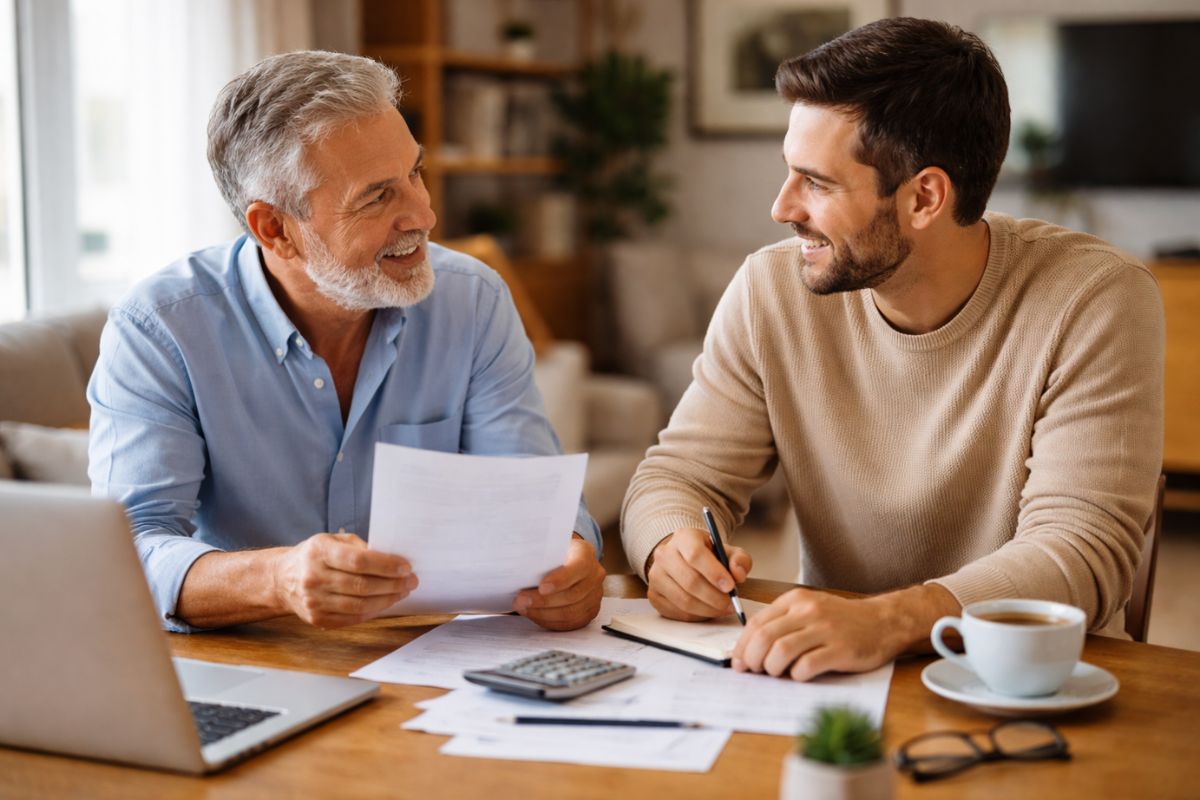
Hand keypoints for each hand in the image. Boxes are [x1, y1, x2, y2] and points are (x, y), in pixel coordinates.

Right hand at [272, 532, 417, 628]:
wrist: (282, 579)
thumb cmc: (314, 556)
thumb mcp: (332, 540)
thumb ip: (359, 547)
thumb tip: (391, 560)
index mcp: (318, 552)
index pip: (358, 561)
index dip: (386, 565)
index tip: (406, 567)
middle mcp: (313, 577)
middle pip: (361, 586)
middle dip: (392, 584)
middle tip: (411, 581)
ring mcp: (314, 601)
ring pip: (359, 605)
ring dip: (387, 599)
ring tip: (402, 592)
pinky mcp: (317, 619)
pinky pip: (352, 618)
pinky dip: (373, 612)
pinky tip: (385, 603)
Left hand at [513, 536, 604, 630]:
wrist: (566, 560)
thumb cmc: (552, 553)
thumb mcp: (547, 546)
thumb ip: (537, 554)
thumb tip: (518, 567)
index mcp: (585, 552)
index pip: (579, 567)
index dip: (561, 579)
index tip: (541, 587)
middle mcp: (595, 574)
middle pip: (572, 594)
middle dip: (543, 601)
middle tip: (520, 601)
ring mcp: (595, 595)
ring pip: (571, 612)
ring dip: (543, 614)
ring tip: (523, 609)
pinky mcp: (590, 611)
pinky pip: (571, 623)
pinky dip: (550, 621)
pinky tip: (534, 615)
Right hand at [646, 527, 751, 621]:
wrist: (684, 560)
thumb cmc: (708, 557)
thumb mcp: (727, 551)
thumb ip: (739, 560)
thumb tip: (738, 574)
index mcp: (683, 537)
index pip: (696, 555)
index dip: (714, 573)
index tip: (731, 587)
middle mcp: (664, 554)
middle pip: (690, 580)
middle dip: (714, 597)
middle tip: (730, 603)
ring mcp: (655, 575)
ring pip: (683, 600)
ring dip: (707, 609)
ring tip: (722, 608)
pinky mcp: (654, 594)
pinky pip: (677, 612)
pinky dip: (696, 616)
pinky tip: (707, 611)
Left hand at [731, 584, 958, 680]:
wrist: (883, 621)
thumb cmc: (840, 620)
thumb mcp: (808, 609)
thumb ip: (782, 622)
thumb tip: (749, 648)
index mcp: (795, 600)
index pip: (757, 623)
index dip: (742, 646)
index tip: (738, 662)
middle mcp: (808, 611)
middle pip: (765, 637)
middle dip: (752, 659)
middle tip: (753, 672)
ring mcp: (825, 630)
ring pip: (781, 651)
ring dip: (771, 669)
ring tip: (776, 674)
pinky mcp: (841, 650)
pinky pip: (807, 666)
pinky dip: (797, 675)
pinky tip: (800, 675)